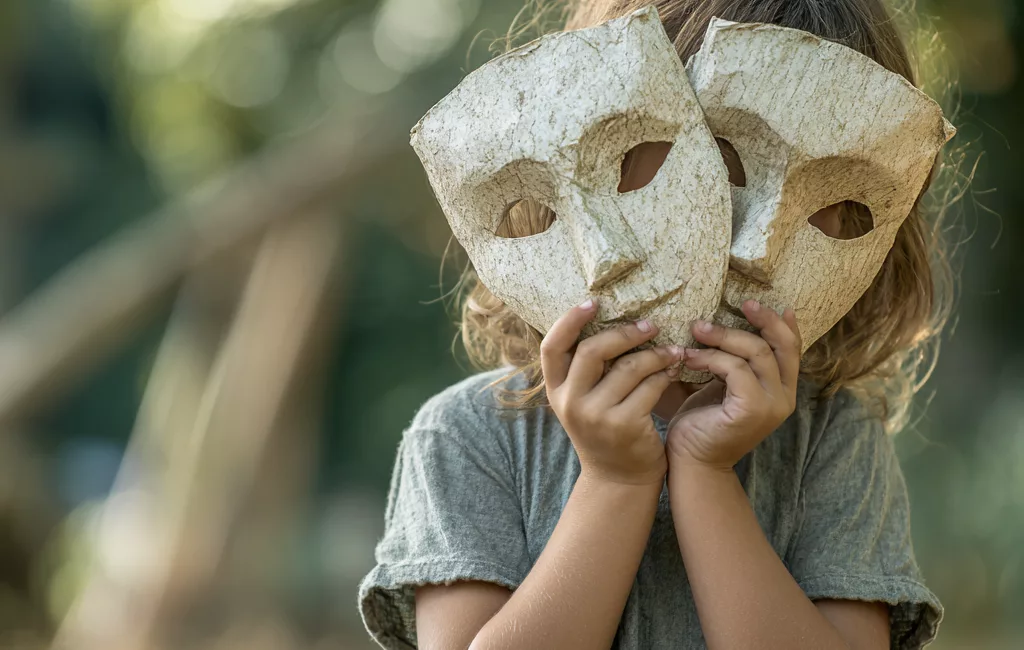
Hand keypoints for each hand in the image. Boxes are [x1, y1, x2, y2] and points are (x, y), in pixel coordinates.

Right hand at [541, 298, 683, 485]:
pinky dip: (664, 375)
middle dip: (624, 333)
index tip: (592, 302)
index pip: (551, 347)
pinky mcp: (624, 426)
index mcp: (556, 391)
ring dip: (655, 354)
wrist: (618, 479)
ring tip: (672, 349)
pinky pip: (649, 387)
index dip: (569, 321)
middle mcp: (570, 403)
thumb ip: (585, 370)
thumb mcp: (582, 401)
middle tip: (650, 325)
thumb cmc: (604, 429)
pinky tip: (673, 371)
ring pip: (628, 367)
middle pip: (591, 351)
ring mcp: (596, 416)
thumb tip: (604, 318)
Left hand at [665, 300, 801, 470]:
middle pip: (780, 346)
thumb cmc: (702, 422)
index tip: (762, 303)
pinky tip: (689, 357)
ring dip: (723, 336)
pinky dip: (711, 358)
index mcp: (780, 390)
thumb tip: (726, 326)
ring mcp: (772, 404)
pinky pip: (735, 369)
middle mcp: (784, 397)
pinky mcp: (753, 409)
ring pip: (756, 352)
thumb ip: (733, 362)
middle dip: (761, 320)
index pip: (791, 350)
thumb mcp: (721, 385)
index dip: (782, 324)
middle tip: (739, 303)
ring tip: (695, 329)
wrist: (692, 462)